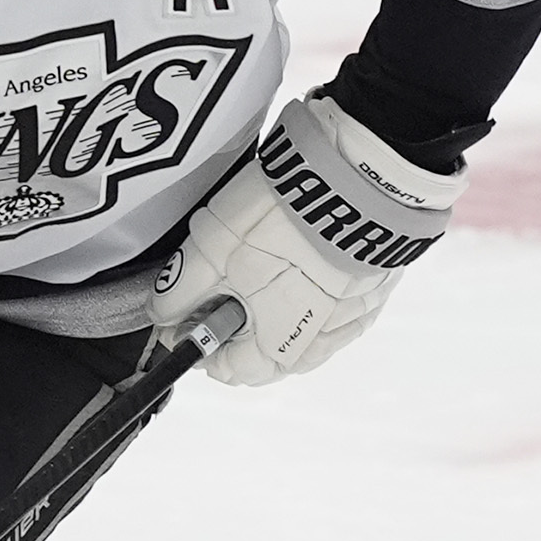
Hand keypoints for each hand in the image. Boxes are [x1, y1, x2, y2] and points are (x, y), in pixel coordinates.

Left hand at [148, 95, 461, 386]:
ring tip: (261, 256)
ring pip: (302, 323)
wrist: (359, 172)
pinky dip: (313, 283)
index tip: (181, 311)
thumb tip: (163, 317)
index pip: (228, 369)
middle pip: (267, 348)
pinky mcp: (377, 282)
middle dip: (237, 318)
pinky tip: (301, 248)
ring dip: (275, 300)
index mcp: (281, 348)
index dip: (196, 340)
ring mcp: (357, 313)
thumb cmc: (284, 218)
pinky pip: (336, 298)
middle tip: (220, 276)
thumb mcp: (211, 252)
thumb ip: (179, 293)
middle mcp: (323, 342)